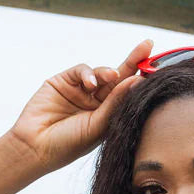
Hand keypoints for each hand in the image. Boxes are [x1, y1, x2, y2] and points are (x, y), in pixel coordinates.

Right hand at [7, 39, 151, 171]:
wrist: (34, 148)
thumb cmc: (68, 145)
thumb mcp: (98, 126)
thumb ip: (116, 102)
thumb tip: (136, 80)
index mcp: (107, 115)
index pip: (127, 93)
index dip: (141, 78)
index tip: (158, 66)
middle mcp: (95, 102)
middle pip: (119, 77)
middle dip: (133, 61)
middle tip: (147, 46)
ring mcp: (79, 91)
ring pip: (100, 72)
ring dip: (107, 72)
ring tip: (111, 77)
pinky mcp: (62, 81)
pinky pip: (81, 70)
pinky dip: (88, 73)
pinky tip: (89, 84)